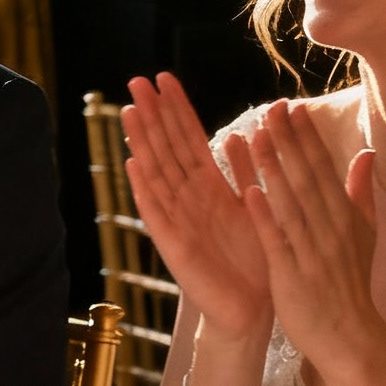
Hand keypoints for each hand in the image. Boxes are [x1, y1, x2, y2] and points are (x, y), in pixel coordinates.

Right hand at [122, 74, 271, 341]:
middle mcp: (188, 198)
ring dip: (143, 143)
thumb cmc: (254, 257)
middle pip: (166, 148)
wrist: (252, 308)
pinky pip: (157, 214)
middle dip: (153, 114)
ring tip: (131, 112)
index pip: (189, 138)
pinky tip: (134, 166)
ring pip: (156, 173)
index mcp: (209, 186)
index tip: (165, 78)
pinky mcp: (174, 245)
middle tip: (137, 80)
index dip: (176, 108)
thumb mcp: (255, 204)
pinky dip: (145, 190)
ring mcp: (177, 219)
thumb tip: (239, 132)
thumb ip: (247, 170)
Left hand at [240, 103, 383, 371]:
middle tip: (271, 107)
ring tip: (255, 137)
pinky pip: (277, 241)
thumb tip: (367, 153)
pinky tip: (248, 192)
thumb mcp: (364, 235)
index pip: (324, 169)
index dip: (308, 137)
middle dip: (289, 142)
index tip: (293, 106)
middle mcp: (329, 228)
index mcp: (343, 217)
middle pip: (307, 178)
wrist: (349, 336)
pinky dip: (264, 216)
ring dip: (273, 169)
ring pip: (290, 204)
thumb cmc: (350, 283)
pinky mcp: (292, 274)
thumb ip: (361, 192)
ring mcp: (311, 251)